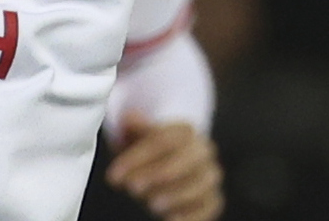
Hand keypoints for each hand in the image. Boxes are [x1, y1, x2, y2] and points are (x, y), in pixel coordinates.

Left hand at [105, 122, 222, 220]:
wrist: (171, 169)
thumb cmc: (150, 154)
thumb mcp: (138, 137)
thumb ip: (133, 128)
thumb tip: (128, 118)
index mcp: (184, 131)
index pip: (161, 140)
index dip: (137, 157)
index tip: (114, 174)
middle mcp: (203, 151)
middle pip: (184, 160)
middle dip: (157, 174)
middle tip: (133, 187)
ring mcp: (210, 175)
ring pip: (199, 184)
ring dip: (176, 195)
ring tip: (152, 204)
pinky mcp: (214, 199)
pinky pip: (209, 206)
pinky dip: (193, 215)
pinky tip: (172, 219)